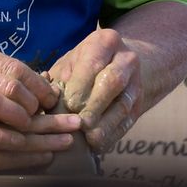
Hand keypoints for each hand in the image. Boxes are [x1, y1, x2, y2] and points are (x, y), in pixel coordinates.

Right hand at [0, 38, 79, 150]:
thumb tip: (24, 80)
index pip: (11, 64)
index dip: (36, 82)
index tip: (49, 95)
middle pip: (8, 84)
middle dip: (32, 102)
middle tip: (44, 114)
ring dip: (20, 119)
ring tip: (31, 126)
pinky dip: (3, 138)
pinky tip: (17, 144)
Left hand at [45, 27, 142, 152]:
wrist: (120, 62)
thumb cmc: (84, 63)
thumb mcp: (71, 62)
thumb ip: (59, 78)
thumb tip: (45, 99)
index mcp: (104, 42)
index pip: (93, 64)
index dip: (81, 86)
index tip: (70, 104)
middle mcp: (126, 59)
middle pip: (113, 82)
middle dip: (96, 104)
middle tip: (81, 123)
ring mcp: (137, 81)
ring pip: (124, 103)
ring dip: (108, 124)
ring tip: (92, 139)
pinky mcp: (141, 102)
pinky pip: (129, 119)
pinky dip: (114, 134)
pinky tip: (101, 144)